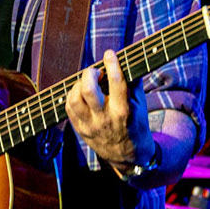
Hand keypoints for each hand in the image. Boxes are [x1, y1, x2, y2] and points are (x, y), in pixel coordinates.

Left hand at [63, 49, 151, 169]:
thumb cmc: (136, 124)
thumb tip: (128, 58)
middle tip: (96, 72)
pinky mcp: (80, 130)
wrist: (127, 155)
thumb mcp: (141, 104)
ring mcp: (90, 125)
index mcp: (124, 110)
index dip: (112, 64)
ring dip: (78, 84)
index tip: (109, 54)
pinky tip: (81, 93)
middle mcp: (105, 118)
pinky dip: (73, 95)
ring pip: (74, 98)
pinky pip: (69, 107)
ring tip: (87, 82)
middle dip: (90, 73)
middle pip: (88, 90)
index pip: (117, 82)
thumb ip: (134, 82)